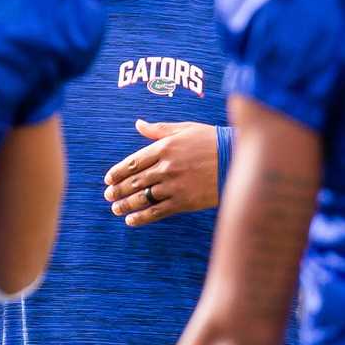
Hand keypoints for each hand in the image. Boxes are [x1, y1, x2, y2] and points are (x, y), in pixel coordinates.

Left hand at [103, 120, 218, 226]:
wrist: (236, 160)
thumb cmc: (211, 141)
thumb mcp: (185, 129)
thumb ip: (159, 129)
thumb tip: (138, 123)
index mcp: (164, 147)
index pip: (132, 162)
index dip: (117, 172)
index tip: (108, 179)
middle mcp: (166, 167)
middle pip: (134, 181)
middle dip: (118, 190)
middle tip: (108, 196)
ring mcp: (174, 185)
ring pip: (142, 197)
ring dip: (125, 204)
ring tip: (115, 209)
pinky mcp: (183, 201)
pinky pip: (157, 211)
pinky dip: (141, 217)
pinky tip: (131, 220)